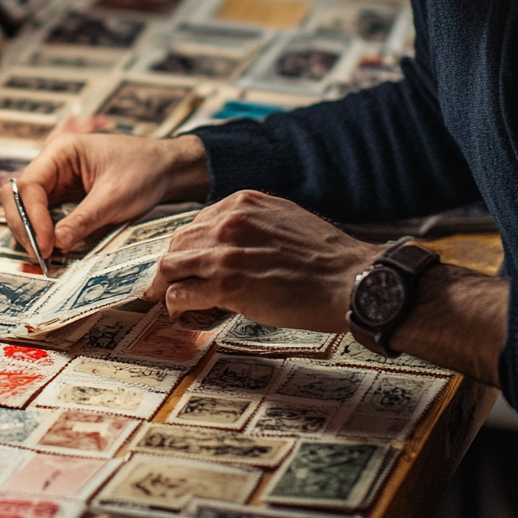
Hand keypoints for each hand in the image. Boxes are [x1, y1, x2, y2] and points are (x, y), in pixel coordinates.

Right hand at [0, 132, 209, 257]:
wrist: (165, 168)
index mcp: (60, 151)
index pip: (29, 186)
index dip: (32, 218)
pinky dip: (43, 233)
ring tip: (46, 257)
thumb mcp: (115, 197)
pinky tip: (53, 249)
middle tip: (41, 256)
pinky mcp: (63, 197)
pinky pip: (43, 215)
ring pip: (26, 208)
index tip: (46, 245)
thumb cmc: (143, 170)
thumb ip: (84, 219)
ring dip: (31, 232)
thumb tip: (56, 244)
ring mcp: (55, 181)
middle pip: (18, 197)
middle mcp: (52, 164)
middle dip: (25, 227)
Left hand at [148, 190, 379, 329]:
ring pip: (170, 267)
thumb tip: (228, 243)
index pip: (196, 224)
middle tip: (168, 286)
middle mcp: (228, 222)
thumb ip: (251, 224)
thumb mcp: (283, 220)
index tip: (186, 264)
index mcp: (242, 203)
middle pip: (178, 244)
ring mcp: (225, 253)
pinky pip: (180, 294)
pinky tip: (182, 314)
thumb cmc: (326, 257)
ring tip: (170, 302)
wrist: (351, 279)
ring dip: (166, 287)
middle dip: (171, 267)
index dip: (187, 248)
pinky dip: (175, 306)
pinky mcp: (226, 285)